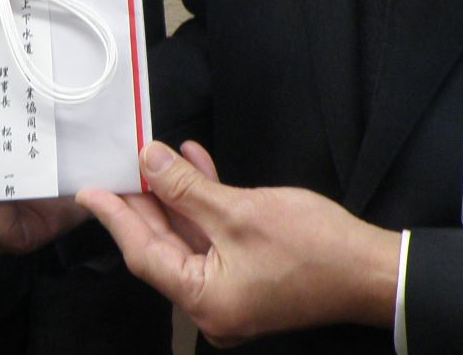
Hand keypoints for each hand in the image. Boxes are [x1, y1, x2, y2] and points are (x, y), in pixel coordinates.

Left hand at [77, 141, 399, 346]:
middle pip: (163, 247)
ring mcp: (232, 293)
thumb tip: (149, 161)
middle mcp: (212, 306)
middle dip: (143, 203)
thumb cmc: (314, 247)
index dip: (116, 217)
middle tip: (119, 167)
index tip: (89, 191)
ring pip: (189, 239)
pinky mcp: (249, 278)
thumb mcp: (240, 210)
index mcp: (204, 300)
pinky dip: (205, 206)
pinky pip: (214, 240)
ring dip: (175, 197)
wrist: (372, 269)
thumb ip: (186, 189)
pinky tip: (196, 167)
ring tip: (157, 157)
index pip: (144, 254)